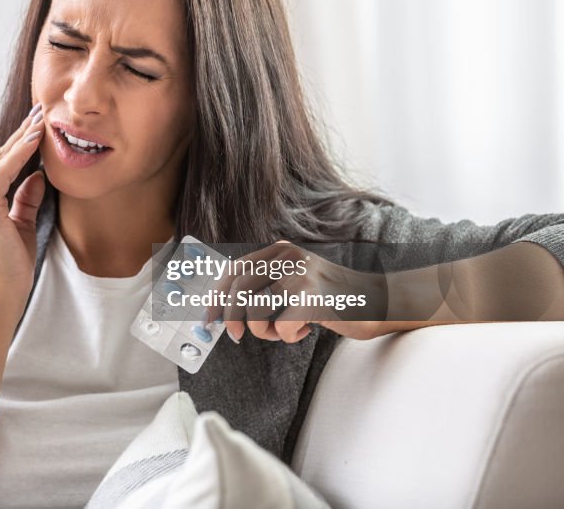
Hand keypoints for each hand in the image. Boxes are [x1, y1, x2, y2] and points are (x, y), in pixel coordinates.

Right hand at [0, 103, 46, 316]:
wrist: (2, 293)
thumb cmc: (12, 264)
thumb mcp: (22, 224)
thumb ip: (25, 199)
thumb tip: (37, 175)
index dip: (18, 145)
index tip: (36, 125)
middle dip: (21, 134)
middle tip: (40, 112)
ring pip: (1, 161)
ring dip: (23, 138)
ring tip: (41, 119)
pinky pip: (3, 172)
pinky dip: (20, 153)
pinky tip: (34, 139)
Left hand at [202, 241, 386, 342]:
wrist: (380, 303)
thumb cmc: (333, 299)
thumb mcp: (297, 280)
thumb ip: (267, 285)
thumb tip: (224, 309)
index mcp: (281, 251)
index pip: (235, 269)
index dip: (217, 294)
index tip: (208, 316)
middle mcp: (289, 258)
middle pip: (239, 289)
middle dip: (230, 317)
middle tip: (233, 336)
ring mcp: (302, 276)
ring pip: (256, 311)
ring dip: (263, 332)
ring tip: (281, 333)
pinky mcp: (313, 299)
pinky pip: (281, 328)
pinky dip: (288, 337)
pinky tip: (306, 331)